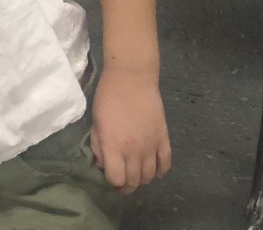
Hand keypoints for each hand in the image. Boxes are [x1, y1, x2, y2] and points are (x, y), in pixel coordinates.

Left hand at [90, 68, 170, 193]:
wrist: (131, 77)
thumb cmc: (108, 96)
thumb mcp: (96, 121)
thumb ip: (98, 145)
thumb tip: (102, 164)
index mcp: (113, 146)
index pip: (116, 179)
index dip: (112, 182)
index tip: (109, 177)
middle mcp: (134, 151)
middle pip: (134, 182)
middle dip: (126, 186)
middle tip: (122, 180)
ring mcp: (151, 146)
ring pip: (149, 177)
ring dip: (142, 180)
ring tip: (136, 174)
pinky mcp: (163, 139)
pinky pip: (165, 164)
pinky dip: (160, 171)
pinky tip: (154, 169)